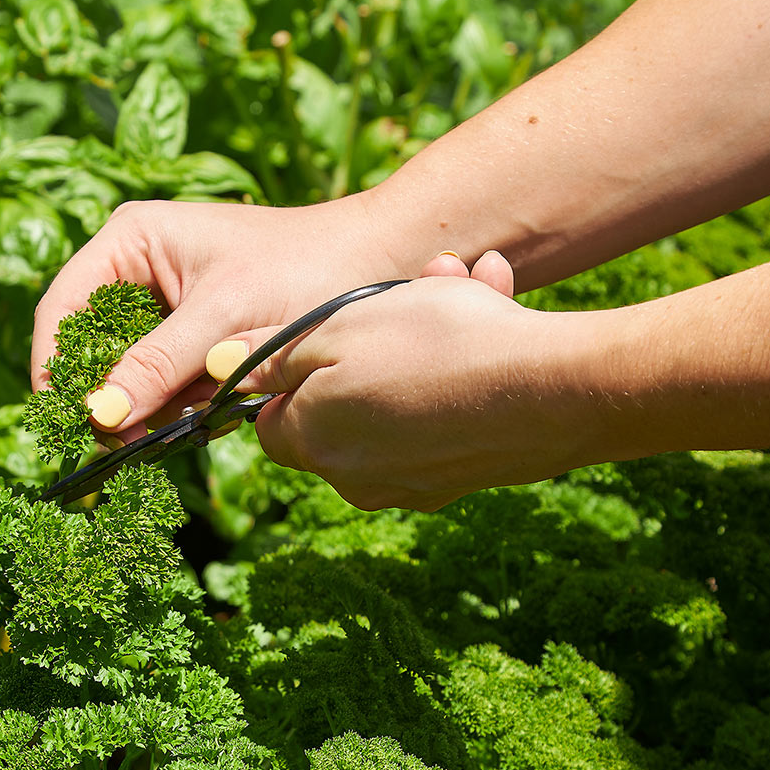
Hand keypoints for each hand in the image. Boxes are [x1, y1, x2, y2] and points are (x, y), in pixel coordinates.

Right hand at [32, 195, 401, 442]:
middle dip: (108, 396)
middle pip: (91, 347)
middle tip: (122, 446)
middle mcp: (138, 269)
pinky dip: (179, 407)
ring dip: (149, 407)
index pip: (63, 309)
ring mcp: (166, 307)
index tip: (65, 422)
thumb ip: (157, 366)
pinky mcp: (195, 340)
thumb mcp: (221, 319)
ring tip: (182, 422)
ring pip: (130, 373)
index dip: (54, 368)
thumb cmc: (302, 270)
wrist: (377, 265)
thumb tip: (97, 414)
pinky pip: (167, 384)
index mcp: (130, 241)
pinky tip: (205, 416)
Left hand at [213, 250, 593, 510]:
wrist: (551, 390)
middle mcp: (355, 479)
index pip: (272, 418)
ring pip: (398, 400)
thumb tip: (218, 367)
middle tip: (413, 284)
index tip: (329, 330)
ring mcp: (412, 485)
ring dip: (423, 338)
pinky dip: (456, 370)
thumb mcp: (337, 328)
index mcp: (313, 444)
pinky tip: (494, 315)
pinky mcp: (463, 478)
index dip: (293, 370)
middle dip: (372, 337)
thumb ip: (271, 353)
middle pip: (340, 403)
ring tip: (466, 284)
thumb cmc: (437, 347)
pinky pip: (442, 415)